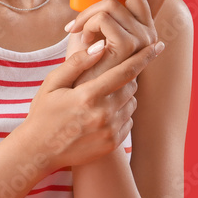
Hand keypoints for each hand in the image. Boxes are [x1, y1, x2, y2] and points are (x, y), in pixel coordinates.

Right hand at [19, 38, 163, 170]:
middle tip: (104, 80)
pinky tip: (100, 116)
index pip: (124, 72)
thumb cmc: (43, 112)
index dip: (143, 57)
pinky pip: (128, 121)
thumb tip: (101, 47)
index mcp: (88, 96)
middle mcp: (103, 114)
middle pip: (131, 87)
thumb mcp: (52, 84)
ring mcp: (110, 130)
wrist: (39, 151)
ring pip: (132, 104)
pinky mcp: (113, 143)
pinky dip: (120, 114)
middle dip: (124, 78)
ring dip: (123, 97)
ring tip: (100, 99)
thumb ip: (76, 63)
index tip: (158, 46)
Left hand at [64, 0, 170, 83]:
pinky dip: (86, 24)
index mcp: (142, 23)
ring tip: (74, 31)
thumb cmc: (82, 63)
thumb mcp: (90, 33)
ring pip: (111, 5)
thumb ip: (97, 14)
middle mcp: (148, 29)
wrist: (81, 92)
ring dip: (85, 15)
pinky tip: (80, 39)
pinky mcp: (131, 45)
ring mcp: (143, 38)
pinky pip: (104, 18)